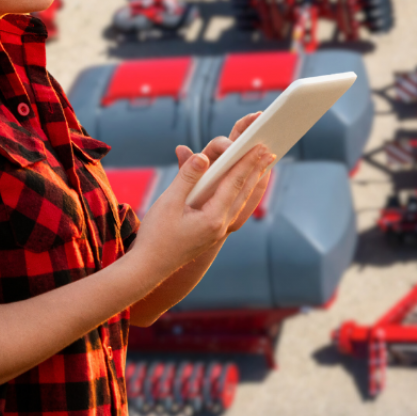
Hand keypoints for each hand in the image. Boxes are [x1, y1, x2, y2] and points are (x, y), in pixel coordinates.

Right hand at [130, 122, 274, 282]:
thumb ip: (187, 177)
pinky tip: (242, 189)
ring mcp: (217, 232)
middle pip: (244, 193)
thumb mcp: (168, 202)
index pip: (234, 184)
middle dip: (256, 171)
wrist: (147, 269)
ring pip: (241, 203)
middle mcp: (220, 226)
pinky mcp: (211, 234)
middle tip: (269, 151)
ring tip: (263, 167)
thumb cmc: (155, 236)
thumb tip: (202, 156)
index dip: (247, 163)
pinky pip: (233, 210)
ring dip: (252, 183)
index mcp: (213, 218)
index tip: (259, 146)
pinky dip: (241, 195)